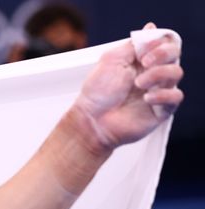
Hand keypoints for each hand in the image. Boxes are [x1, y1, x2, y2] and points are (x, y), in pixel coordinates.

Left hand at [74, 23, 183, 152]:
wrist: (91, 120)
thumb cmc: (97, 92)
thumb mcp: (111, 60)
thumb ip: (133, 45)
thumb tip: (150, 28)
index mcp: (142, 60)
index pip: (163, 43)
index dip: (158, 42)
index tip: (143, 50)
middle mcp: (152, 74)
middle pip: (174, 54)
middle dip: (162, 54)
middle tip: (144, 62)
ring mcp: (158, 91)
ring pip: (176, 73)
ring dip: (158, 74)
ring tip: (138, 83)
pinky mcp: (161, 109)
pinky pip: (176, 97)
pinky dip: (163, 95)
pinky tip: (147, 98)